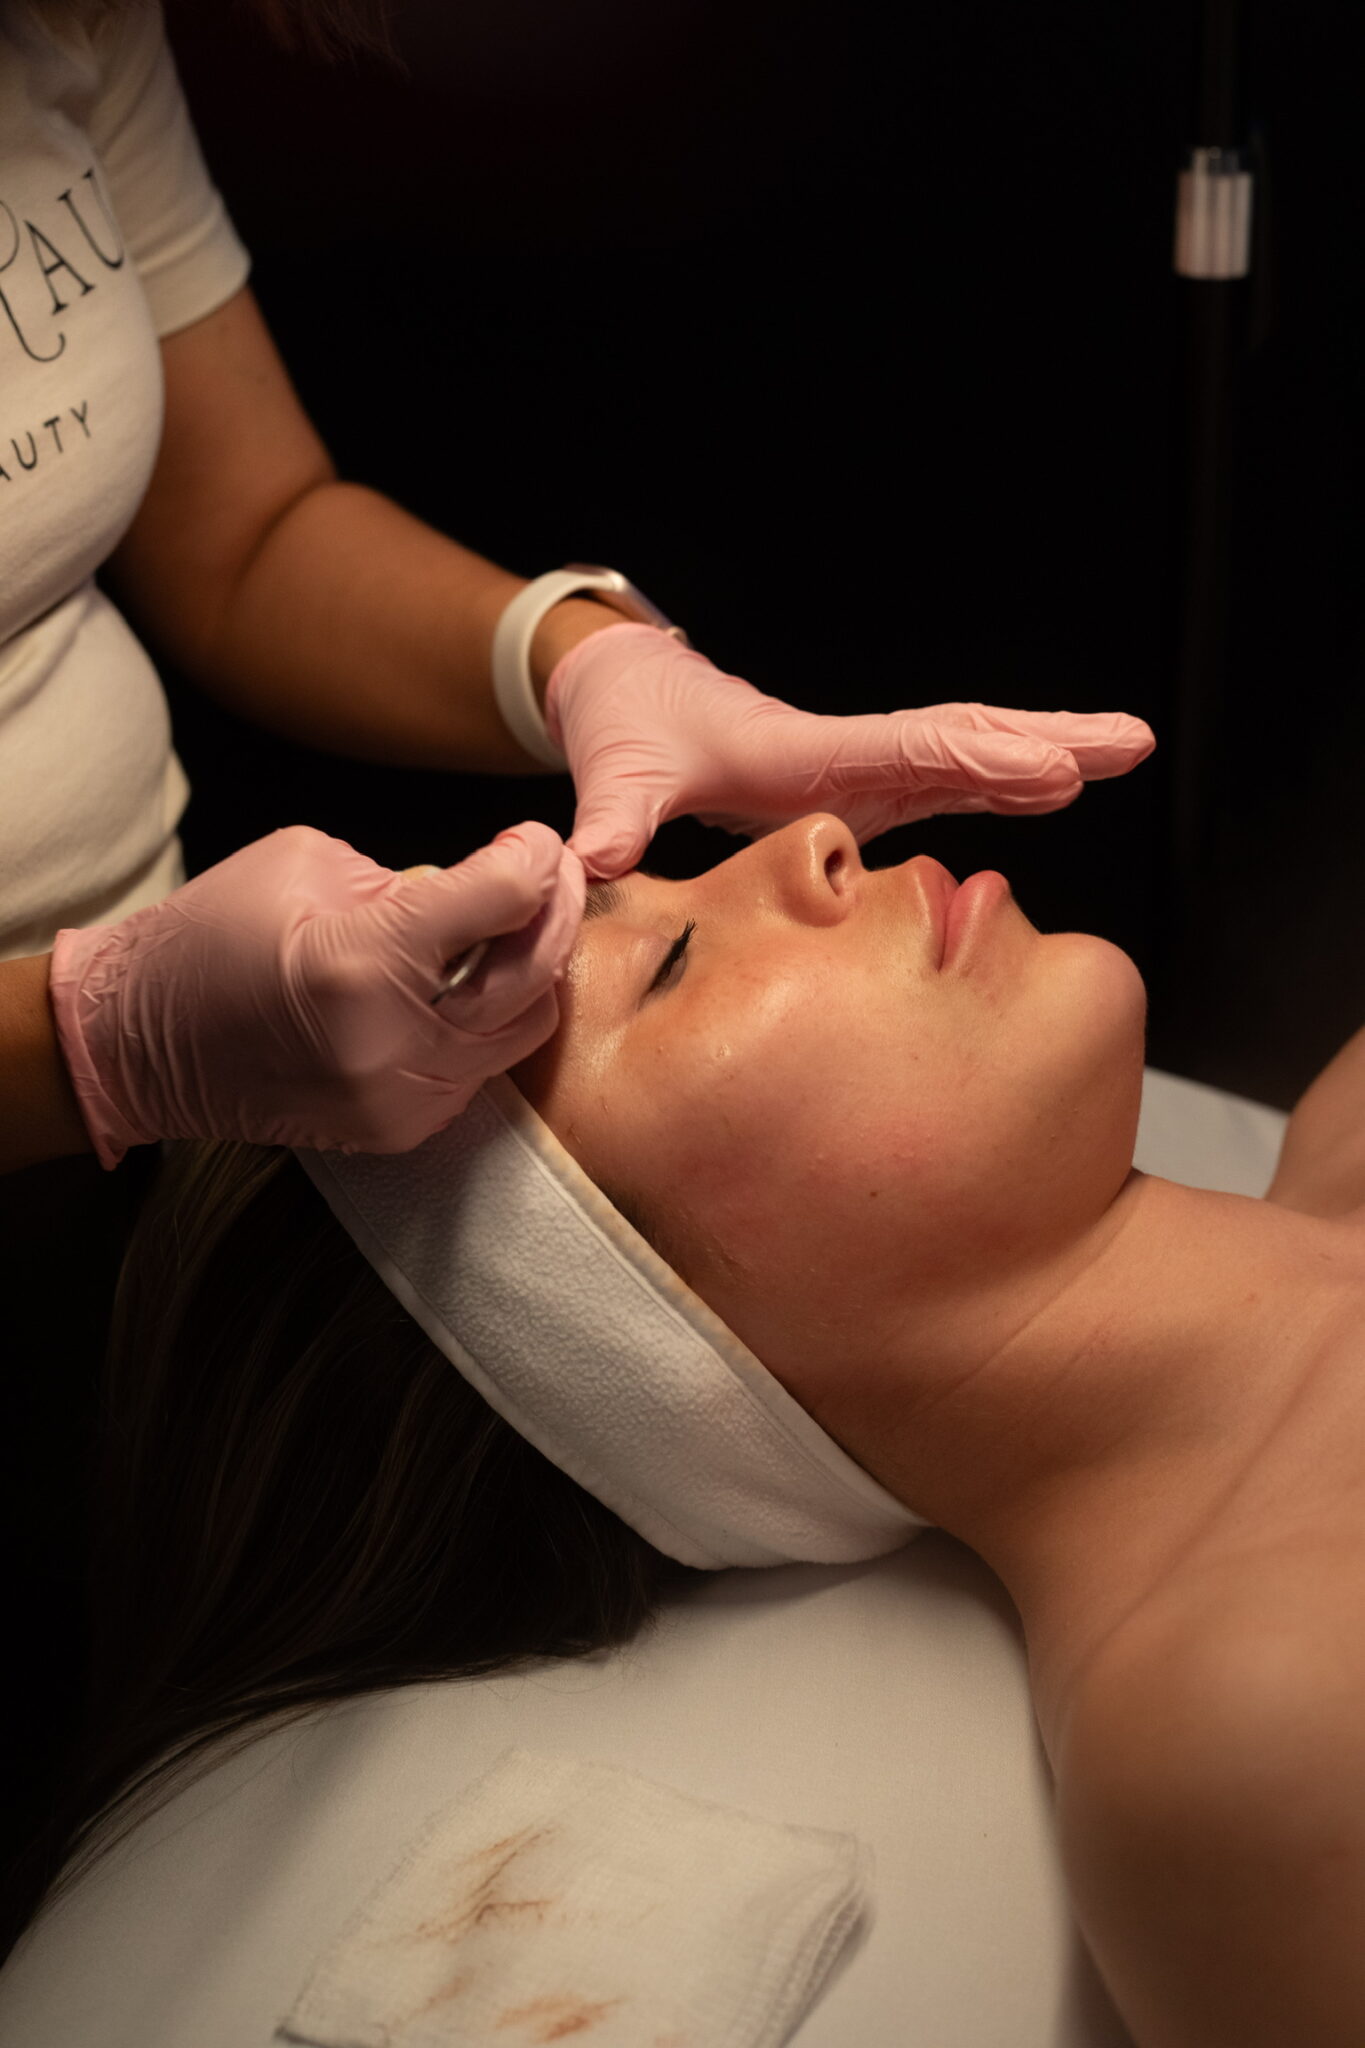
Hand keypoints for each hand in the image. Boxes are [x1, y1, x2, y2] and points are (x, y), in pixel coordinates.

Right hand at [48, 821, 584, 1165]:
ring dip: (532, 972)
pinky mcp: (400, 1132)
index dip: (532, 860)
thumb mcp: (306, 863)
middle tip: (552, 873)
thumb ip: (410, 876)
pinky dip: (490, 1020)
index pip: (501, 901)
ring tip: (517, 926)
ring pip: (522, 1031)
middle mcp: (391, 1044)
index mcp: (361, 963)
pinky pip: (481, 1069)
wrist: (139, 1044)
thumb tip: (490, 884)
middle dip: (553, 910)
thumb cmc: (210, 936)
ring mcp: (399, 1101)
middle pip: (533, 974)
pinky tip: (472, 981)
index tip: (531, 839)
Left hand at [547, 623, 1155, 877]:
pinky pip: (943, 780)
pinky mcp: (858, 783)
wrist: (627, 692)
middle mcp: (843, 754)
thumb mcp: (614, 772)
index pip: (901, 751)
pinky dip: (1002, 778)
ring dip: (1043, 750)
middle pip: (958, 738)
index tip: (1047, 763)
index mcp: (798, 753)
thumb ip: (611, 818)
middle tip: (1128, 741)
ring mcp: (858, 768)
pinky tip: (1054, 783)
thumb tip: (589, 864)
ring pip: (964, 754)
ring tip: (1126, 748)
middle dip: (1043, 738)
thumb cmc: (626, 726)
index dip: (974, 760)